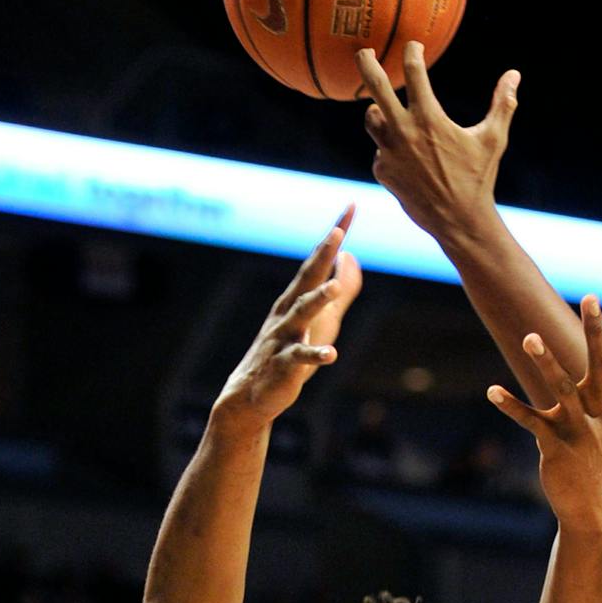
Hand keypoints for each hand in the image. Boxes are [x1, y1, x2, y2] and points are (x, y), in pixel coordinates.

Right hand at [214, 210, 363, 426]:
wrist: (250, 395)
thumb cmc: (288, 353)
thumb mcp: (322, 319)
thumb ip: (340, 291)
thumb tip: (351, 258)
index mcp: (297, 298)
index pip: (318, 260)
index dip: (335, 235)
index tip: (351, 207)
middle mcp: (289, 311)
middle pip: (308, 277)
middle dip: (322, 254)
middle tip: (337, 231)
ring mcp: (285, 337)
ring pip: (302, 313)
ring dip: (318, 299)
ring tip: (334, 287)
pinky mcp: (284, 366)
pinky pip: (300, 358)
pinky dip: (315, 355)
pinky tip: (331, 354)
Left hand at [359, 42, 517, 239]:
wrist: (458, 221)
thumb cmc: (479, 178)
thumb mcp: (494, 139)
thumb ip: (503, 104)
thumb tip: (514, 74)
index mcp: (429, 118)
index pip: (414, 73)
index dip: (412, 53)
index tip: (413, 46)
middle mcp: (403, 132)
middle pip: (375, 87)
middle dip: (367, 64)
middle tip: (363, 52)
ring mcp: (389, 152)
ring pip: (372, 119)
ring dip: (377, 110)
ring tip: (383, 108)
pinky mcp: (383, 171)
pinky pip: (380, 150)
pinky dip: (389, 147)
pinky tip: (404, 156)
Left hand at [487, 289, 601, 531]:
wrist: (597, 511)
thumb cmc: (596, 463)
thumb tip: (600, 361)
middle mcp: (601, 412)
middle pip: (600, 364)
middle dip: (595, 330)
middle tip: (588, 297)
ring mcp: (580, 429)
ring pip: (564, 390)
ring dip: (546, 362)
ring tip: (530, 337)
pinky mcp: (556, 447)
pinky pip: (531, 422)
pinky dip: (511, 405)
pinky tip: (492, 391)